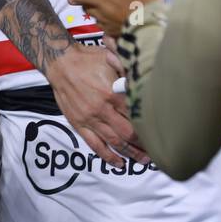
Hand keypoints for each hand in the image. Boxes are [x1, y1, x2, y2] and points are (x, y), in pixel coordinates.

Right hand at [47, 44, 146, 165]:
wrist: (60, 63)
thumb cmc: (87, 58)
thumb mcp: (110, 58)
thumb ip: (127, 69)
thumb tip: (143, 75)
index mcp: (112, 93)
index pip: (135, 115)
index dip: (148, 125)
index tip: (159, 131)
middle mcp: (102, 109)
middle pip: (128, 133)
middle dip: (143, 144)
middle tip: (155, 151)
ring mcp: (90, 119)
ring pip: (114, 142)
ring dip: (130, 153)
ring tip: (142, 160)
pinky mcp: (79, 124)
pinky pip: (94, 145)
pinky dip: (107, 156)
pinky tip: (119, 163)